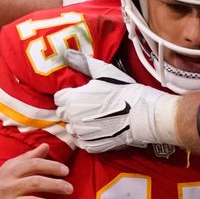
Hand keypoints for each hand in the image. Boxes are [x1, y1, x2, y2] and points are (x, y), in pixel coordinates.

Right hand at [0, 144, 72, 198]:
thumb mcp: (9, 169)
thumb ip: (28, 158)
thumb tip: (45, 146)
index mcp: (11, 171)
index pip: (33, 165)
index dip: (51, 166)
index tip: (65, 171)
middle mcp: (9, 186)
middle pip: (35, 182)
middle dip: (55, 185)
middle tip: (69, 188)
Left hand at [54, 50, 178, 152]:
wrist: (141, 114)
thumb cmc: (123, 91)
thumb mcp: (103, 72)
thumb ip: (83, 63)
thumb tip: (67, 53)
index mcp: (73, 99)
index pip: (58, 99)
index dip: (69, 96)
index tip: (80, 96)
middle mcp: (73, 118)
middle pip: (63, 114)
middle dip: (72, 110)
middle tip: (89, 107)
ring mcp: (82, 134)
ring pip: (72, 129)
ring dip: (79, 125)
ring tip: (95, 119)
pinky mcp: (91, 146)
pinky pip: (82, 142)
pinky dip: (88, 137)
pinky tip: (99, 130)